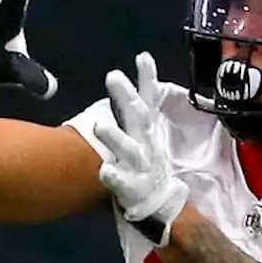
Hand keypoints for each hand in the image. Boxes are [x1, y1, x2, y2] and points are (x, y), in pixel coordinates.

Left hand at [93, 52, 189, 245]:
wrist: (161, 205)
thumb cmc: (145, 164)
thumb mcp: (144, 136)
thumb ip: (138, 112)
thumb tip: (131, 81)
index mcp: (146, 130)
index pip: (149, 99)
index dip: (147, 79)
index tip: (142, 57)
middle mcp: (144, 143)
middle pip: (137, 117)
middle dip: (126, 97)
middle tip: (113, 76)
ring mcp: (139, 166)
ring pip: (129, 149)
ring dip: (116, 137)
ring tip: (100, 126)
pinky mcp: (132, 189)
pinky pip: (121, 182)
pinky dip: (113, 176)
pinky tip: (104, 171)